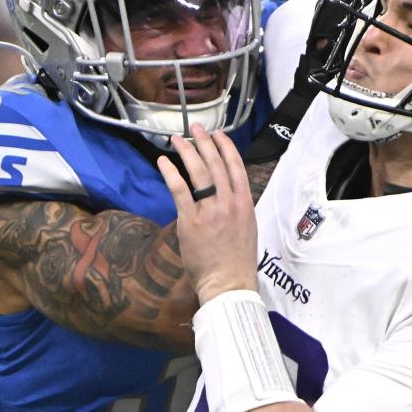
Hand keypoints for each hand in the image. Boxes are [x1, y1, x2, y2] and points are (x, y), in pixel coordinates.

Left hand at [157, 127, 258, 305]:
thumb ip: (237, 209)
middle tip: (196, 129)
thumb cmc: (237, 261)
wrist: (228, 283)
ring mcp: (210, 211)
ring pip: (199, 172)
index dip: (226, 147)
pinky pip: (180, 190)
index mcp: (245, 203)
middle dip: (205, 142)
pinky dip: (171, 173)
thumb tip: (227, 196)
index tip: (218, 135)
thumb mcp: (247, 229)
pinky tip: (164, 162)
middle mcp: (229, 203)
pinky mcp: (191, 221)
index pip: (236, 166)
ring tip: (178, 139)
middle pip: (216, 164)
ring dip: (187, 152)